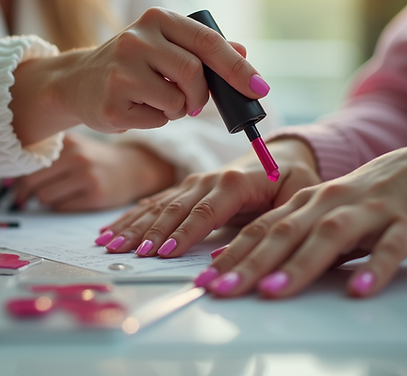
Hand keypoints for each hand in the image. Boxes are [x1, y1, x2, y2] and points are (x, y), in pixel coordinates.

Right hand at [10, 8, 266, 144]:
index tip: (260, 89)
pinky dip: (157, 120)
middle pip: (195, 74)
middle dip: (202, 96)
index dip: (237, 68)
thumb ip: (204, 49)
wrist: (76, 81)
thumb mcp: (165, 45)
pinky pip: (157, 120)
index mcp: (157, 19)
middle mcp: (137, 39)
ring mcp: (120, 72)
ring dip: (178, 110)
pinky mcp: (111, 103)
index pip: (208, 42)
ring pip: (178, 101)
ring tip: (158, 101)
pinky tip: (137, 108)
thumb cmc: (132, 64)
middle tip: (194, 103)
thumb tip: (245, 53)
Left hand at [12, 134, 175, 211]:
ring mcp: (88, 177)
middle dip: (27, 193)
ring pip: (46, 198)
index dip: (19, 179)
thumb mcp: (73, 147)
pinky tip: (70, 199)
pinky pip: (62, 208)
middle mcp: (77, 157)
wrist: (133, 167)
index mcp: (67, 142)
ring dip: (46, 200)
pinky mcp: (96, 196)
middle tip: (25, 198)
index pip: (29, 164)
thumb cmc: (94, 159)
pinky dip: (60, 207)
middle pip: (34, 183)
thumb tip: (11, 183)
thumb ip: (46, 157)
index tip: (16, 189)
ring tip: (56, 194)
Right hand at [97, 139, 320, 255]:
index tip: (166, 252)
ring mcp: (194, 183)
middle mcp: (209, 179)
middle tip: (128, 254)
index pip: (207, 210)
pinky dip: (131, 218)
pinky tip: (111, 230)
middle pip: (174, 209)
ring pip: (158, 206)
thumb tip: (225, 254)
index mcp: (235, 180)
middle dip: (150, 233)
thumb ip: (269, 222)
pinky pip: (154, 204)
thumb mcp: (296, 196)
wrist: (283, 152)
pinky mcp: (186, 189)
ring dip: (133, 226)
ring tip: (110, 244)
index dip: (185, 232)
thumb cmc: (292, 176)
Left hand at [196, 138, 406, 298]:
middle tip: (224, 290)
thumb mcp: (327, 213)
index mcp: (309, 201)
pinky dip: (375, 268)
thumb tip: (237, 262)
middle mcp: (332, 202)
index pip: (262, 229)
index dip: (233, 255)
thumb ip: (287, 237)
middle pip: (286, 233)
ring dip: (300, 265)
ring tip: (275, 290)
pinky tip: (360, 290)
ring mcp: (370, 210)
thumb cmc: (376, 195)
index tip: (207, 281)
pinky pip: (391, 248)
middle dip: (251, 263)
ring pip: (330, 236)